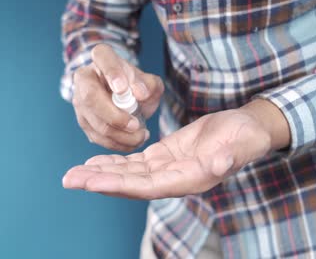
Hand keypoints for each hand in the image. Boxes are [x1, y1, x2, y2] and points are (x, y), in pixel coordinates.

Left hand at [62, 99, 289, 198]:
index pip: (147, 186)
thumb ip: (230, 155)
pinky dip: (114, 162)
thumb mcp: (242, 142)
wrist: (246, 129)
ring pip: (128, 174)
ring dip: (100, 174)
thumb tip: (219, 164)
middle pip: (130, 184)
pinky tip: (94, 161)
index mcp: (189, 180)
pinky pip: (134, 163)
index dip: (119, 185)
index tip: (91, 182)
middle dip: (99, 182)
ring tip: (73, 173)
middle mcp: (173, 179)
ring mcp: (166, 169)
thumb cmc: (247, 136)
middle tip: (68, 179)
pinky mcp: (163, 157)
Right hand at [72, 44, 163, 151]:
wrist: (127, 98)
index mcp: (102, 58)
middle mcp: (85, 78)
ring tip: (141, 136)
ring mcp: (80, 101)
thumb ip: (148, 84)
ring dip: (119, 135)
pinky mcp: (84, 121)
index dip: (112, 73)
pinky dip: (117, 143)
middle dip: (114, 116)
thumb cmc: (137, 86)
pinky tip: (133, 141)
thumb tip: (140, 94)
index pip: (102, 57)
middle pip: (90, 97)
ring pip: (94, 122)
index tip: (123, 89)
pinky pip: (97, 137)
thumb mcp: (149, 81)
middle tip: (136, 125)